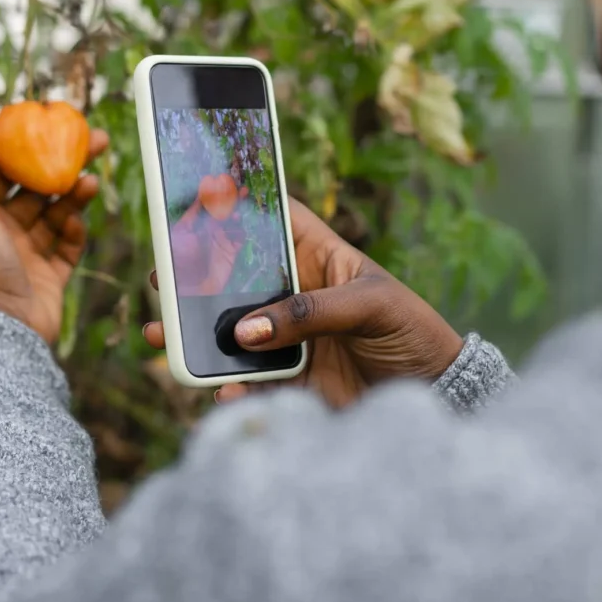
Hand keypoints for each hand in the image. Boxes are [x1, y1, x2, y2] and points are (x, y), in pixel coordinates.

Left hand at [0, 130, 108, 340]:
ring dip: (73, 195)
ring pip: (55, 214)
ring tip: (91, 181)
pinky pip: (67, 246)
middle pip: (35, 188)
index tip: (50, 124)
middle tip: (95, 140)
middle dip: (63, 163)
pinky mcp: (49, 276)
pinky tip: (76, 220)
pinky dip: (74, 231)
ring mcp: (26, 255)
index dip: (26, 146)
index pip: (2, 170)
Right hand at [144, 198, 464, 407]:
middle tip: (161, 278)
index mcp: (320, 258)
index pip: (272, 222)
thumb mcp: (371, 306)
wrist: (440, 397)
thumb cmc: (413, 332)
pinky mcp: (291, 382)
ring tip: (162, 336)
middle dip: (195, 278)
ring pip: (231, 331)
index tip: (194, 203)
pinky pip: (248, 382)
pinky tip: (220, 389)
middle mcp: (297, 295)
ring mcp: (290, 338)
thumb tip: (248, 330)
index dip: (236, 209)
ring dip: (195, 334)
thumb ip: (310, 312)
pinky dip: (228, 387)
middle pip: (236, 278)